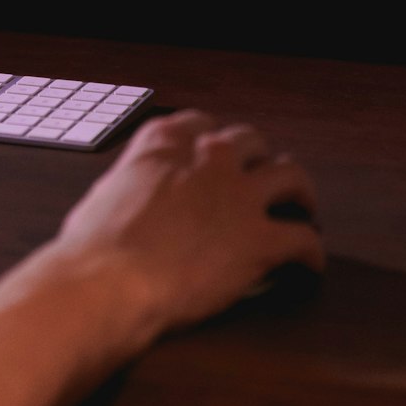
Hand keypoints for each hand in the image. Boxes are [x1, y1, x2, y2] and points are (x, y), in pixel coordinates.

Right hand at [55, 111, 324, 331]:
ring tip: (303, 208)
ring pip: (292, 176)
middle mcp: (208, 158)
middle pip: (252, 142)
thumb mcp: (107, 192)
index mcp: (165, 141)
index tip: (217, 157)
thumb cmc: (94, 246)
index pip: (203, 124)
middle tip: (261, 180)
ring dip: (300, 192)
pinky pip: (304, 239)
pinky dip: (311, 252)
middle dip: (259, 160)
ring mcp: (238, 195)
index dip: (215, 143)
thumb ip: (134, 182)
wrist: (108, 281)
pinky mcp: (260, 241)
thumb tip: (133, 197)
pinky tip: (310, 264)